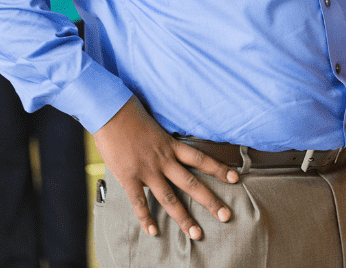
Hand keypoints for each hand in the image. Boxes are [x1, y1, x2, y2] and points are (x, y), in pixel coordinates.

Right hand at [93, 97, 238, 238]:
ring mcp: (147, 170)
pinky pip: (139, 202)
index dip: (219, 169)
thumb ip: (164, 142)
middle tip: (226, 215)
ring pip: (170, 198)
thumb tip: (167, 152)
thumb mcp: (156, 126)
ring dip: (184, 217)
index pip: (201, 159)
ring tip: (196, 233)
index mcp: (171, 145)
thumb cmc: (132, 113)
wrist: (110, 111)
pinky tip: (153, 231)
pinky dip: (145, 218)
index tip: (235, 179)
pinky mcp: (129, 177)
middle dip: (210, 201)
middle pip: (192, 184)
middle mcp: (163, 160)